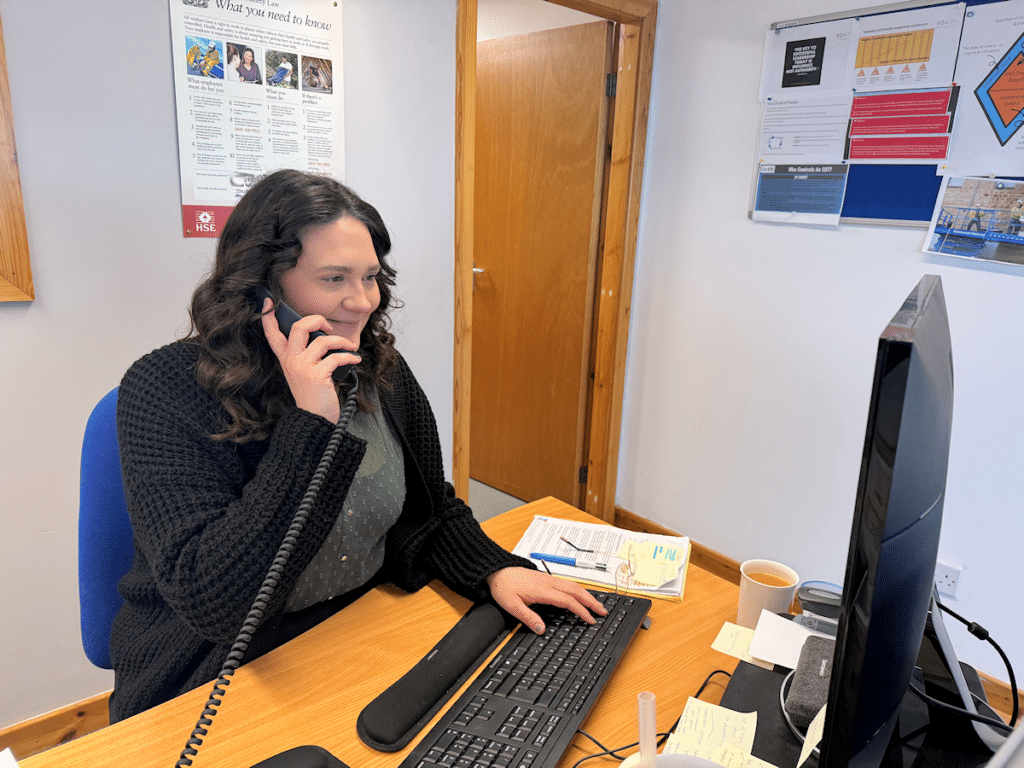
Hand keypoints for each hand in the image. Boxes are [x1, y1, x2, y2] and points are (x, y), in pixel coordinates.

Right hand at [260, 298, 360, 422]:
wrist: (314, 420)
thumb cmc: (313, 396)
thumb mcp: (304, 373)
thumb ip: (308, 355)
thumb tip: (324, 335)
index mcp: (286, 359)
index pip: (272, 335)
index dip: (268, 317)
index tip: (268, 301)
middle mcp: (291, 361)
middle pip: (298, 327)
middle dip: (317, 319)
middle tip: (328, 327)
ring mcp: (302, 367)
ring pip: (322, 341)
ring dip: (341, 341)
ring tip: (349, 347)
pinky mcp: (316, 375)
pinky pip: (336, 357)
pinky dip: (349, 357)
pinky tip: (355, 359)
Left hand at [486, 567, 607, 633]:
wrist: (497, 570)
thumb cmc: (503, 586)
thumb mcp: (511, 605)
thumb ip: (527, 618)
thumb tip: (541, 629)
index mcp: (542, 590)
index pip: (568, 601)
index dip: (581, 611)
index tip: (590, 620)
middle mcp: (549, 582)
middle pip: (576, 591)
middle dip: (591, 601)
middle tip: (603, 612)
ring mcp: (548, 579)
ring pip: (573, 585)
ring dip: (587, 595)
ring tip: (597, 605)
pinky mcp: (546, 578)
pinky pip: (567, 583)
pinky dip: (578, 590)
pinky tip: (581, 595)